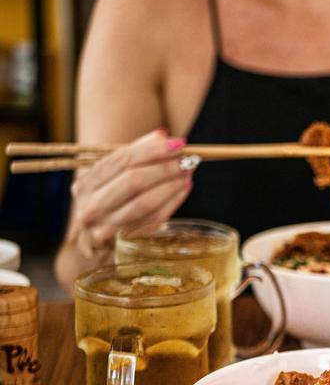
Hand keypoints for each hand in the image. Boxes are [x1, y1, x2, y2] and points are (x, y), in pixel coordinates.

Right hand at [68, 129, 193, 259]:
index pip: (121, 160)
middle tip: (187, 161)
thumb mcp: (113, 180)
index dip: (152, 150)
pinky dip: (172, 203)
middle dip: (164, 168)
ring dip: (171, 186)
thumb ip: (135, 156)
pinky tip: (183, 190)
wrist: (91, 249)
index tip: (178, 144)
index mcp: (86, 183)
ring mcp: (105, 228)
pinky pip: (153, 220)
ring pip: (144, 202)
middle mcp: (90, 205)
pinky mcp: (123, 243)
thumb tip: (162, 135)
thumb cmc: (108, 206)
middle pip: (133, 180)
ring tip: (188, 174)